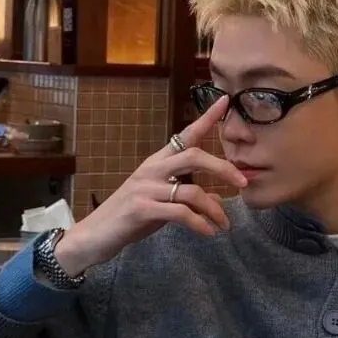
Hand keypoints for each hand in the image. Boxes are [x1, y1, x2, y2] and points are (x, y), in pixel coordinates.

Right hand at [54, 95, 244, 275]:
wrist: (93, 236)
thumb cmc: (129, 218)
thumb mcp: (162, 204)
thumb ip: (188, 198)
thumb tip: (217, 200)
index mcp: (157, 163)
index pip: (185, 135)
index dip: (206, 119)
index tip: (224, 102)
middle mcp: (151, 170)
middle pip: (194, 156)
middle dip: (223, 168)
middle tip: (244, 183)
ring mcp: (145, 188)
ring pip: (192, 190)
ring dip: (214, 210)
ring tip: (224, 225)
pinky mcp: (142, 209)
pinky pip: (180, 213)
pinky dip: (199, 224)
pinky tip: (208, 233)